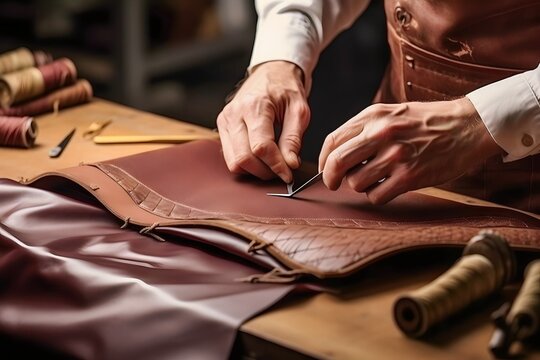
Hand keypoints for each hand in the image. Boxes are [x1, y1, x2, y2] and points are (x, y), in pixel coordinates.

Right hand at [216, 61, 309, 183]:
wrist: (271, 72)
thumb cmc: (286, 89)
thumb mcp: (299, 111)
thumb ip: (293, 139)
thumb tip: (289, 164)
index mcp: (254, 106)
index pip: (261, 147)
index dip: (276, 165)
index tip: (288, 174)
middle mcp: (234, 114)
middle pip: (243, 158)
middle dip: (264, 171)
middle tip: (281, 171)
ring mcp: (225, 121)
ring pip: (234, 161)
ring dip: (254, 170)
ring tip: (272, 165)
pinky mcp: (223, 127)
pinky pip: (230, 156)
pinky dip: (246, 164)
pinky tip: (261, 159)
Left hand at [318, 97, 503, 203]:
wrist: (468, 126)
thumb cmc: (428, 121)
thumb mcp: (392, 113)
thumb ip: (365, 129)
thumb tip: (338, 153)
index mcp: (373, 116)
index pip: (333, 140)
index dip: (324, 160)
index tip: (325, 169)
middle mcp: (381, 134)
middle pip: (337, 162)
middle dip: (330, 178)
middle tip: (333, 184)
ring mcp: (395, 156)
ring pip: (355, 183)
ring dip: (360, 186)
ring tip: (374, 179)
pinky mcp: (409, 177)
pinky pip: (376, 196)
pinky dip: (377, 196)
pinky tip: (388, 187)